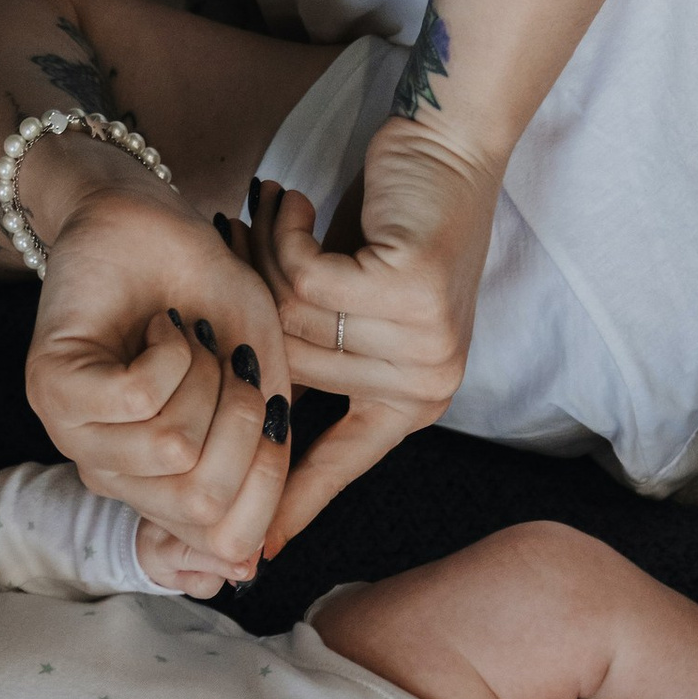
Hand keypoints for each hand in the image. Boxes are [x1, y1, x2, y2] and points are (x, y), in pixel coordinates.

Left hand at [25, 183, 293, 579]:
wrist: (144, 221)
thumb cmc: (202, 296)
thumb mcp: (259, 374)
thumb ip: (263, 458)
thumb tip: (248, 565)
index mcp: (158, 483)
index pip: (219, 540)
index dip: (265, 487)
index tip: (271, 413)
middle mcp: (112, 472)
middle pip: (204, 499)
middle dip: (242, 418)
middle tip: (224, 361)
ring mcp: (75, 435)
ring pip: (172, 447)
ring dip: (204, 378)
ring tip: (183, 340)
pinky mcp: (50, 388)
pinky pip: (137, 399)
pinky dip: (169, 350)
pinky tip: (155, 328)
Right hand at [247, 116, 503, 547]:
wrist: (449, 145)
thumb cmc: (394, 228)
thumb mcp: (355, 313)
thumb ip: (316, 364)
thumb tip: (251, 424)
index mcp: (415, 400)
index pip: (344, 464)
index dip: (294, 504)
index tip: (252, 553)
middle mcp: (426, 381)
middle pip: (292, 371)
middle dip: (258, 309)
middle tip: (248, 246)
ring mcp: (425, 340)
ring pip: (292, 324)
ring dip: (268, 262)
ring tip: (276, 220)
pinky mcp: (409, 290)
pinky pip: (304, 280)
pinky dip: (285, 235)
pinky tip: (292, 203)